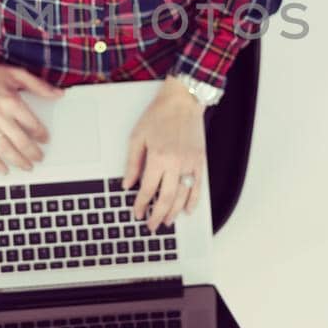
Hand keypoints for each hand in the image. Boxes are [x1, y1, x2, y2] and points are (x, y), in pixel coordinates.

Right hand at [0, 63, 64, 172]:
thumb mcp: (16, 74)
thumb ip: (39, 85)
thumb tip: (58, 94)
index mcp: (12, 102)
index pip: (33, 125)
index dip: (42, 134)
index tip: (45, 139)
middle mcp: (0, 116)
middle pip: (22, 141)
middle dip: (33, 153)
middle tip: (39, 157)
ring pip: (5, 149)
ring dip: (18, 161)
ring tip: (27, 167)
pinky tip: (3, 169)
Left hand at [121, 76, 207, 231]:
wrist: (182, 101)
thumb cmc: (158, 116)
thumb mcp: (137, 137)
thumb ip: (132, 163)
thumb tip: (127, 185)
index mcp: (158, 157)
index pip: (147, 189)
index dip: (141, 204)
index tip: (137, 212)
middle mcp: (176, 163)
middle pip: (166, 198)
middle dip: (157, 215)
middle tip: (151, 225)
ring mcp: (190, 163)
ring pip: (183, 196)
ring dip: (174, 212)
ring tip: (166, 221)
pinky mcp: (200, 161)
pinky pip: (198, 187)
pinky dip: (193, 201)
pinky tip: (187, 210)